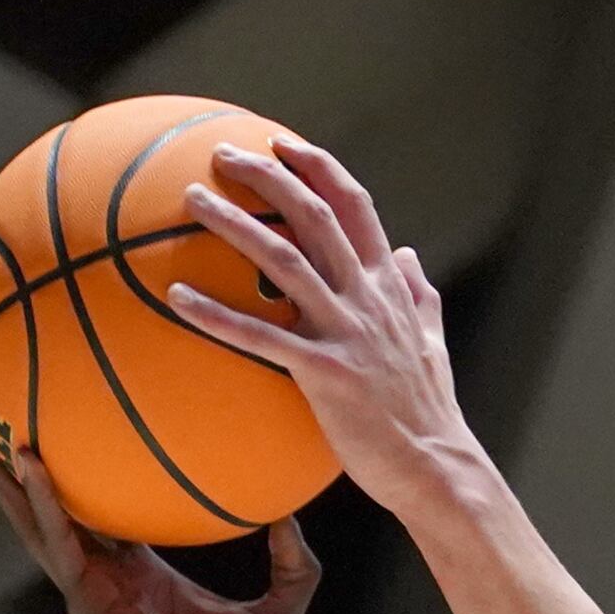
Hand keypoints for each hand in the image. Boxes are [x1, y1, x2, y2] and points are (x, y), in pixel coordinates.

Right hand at [0, 433, 312, 613]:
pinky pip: (58, 539)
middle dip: (27, 470)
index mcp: (143, 570)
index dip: (94, 477)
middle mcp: (108, 572)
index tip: (85, 433)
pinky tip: (28, 466)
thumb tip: (291, 514)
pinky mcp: (84, 596)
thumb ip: (294, 565)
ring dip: (7, 479)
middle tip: (4, 419)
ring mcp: (90, 583)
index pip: (111, 513)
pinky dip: (41, 502)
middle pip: (58, 508)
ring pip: (37, 520)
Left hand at [167, 137, 476, 521]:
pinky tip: (175, 299)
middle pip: (314, 217)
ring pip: (283, 261)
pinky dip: (216, 315)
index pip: (356, 208)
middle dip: (267, 177)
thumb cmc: (429, 414)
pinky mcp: (325, 374)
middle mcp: (368, 300)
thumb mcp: (432, 344)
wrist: (438, 469)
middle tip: (222, 156)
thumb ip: (419, 296)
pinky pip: (260, 337)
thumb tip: (409, 255)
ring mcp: (346, 334)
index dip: (317, 168)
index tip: (281, 144)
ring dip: (234, 225)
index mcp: (389, 289)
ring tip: (192, 200)